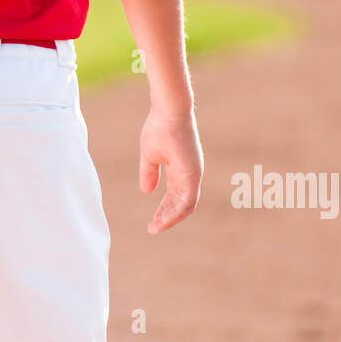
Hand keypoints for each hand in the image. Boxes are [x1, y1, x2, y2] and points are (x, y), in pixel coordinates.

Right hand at [139, 106, 203, 234]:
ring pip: (186, 205)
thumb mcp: (150, 156)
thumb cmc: (159, 128)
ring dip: (171, 218)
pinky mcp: (193, 174)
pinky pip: (187, 200)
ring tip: (156, 228)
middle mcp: (190, 174)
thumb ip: (150, 173)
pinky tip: (163, 219)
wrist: (168, 112)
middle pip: (181, 203)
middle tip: (153, 228)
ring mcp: (193, 174)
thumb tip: (147, 191)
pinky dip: (176, 212)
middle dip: (167, 217)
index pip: (175, 195)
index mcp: (181, 169)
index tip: (152, 221)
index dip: (164, 209)